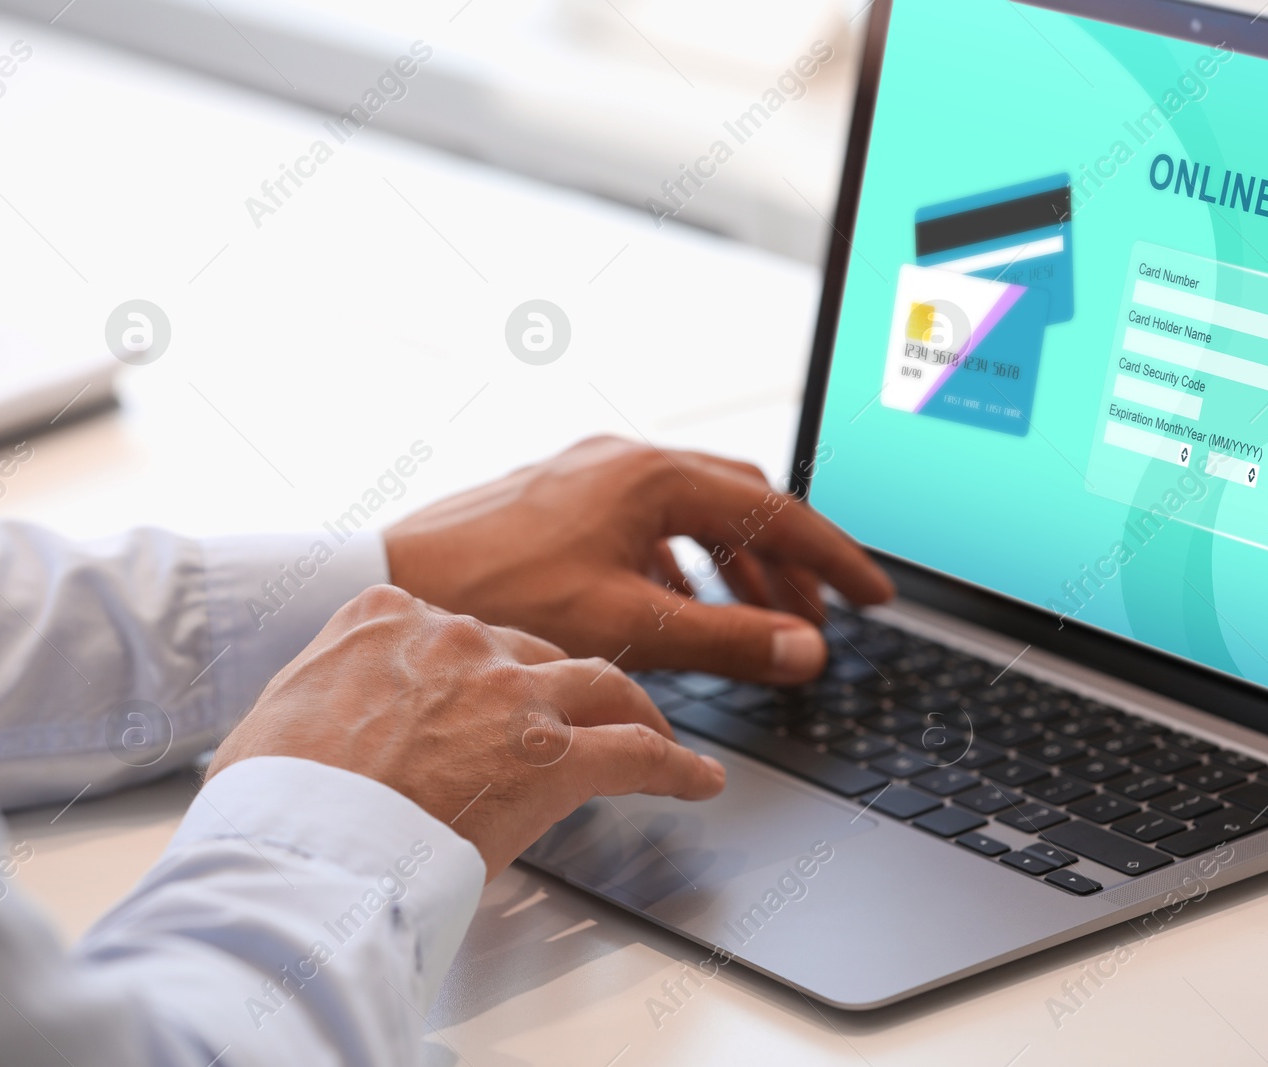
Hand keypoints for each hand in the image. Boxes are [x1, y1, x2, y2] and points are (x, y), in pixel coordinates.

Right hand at [205, 585, 724, 878]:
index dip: (485, 666)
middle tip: (568, 723)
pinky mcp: (554, 756)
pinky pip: (636, 754)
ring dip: (635, 711)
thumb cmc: (277, 796)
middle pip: (537, 654)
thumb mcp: (280, 712)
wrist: (301, 844)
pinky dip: (675, 766)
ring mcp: (513, 692)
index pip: (459, 629)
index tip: (495, 687)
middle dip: (557, 691)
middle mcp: (459, 639)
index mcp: (386, 618)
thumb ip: (330, 690)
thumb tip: (330, 716)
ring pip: (601, 686)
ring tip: (656, 733)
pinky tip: (698, 780)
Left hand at [383, 437, 892, 685]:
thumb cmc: (500, 597)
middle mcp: (626, 461)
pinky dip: (685, 568)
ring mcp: (590, 476)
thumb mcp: (630, 628)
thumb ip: (729, 639)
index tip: (875, 597)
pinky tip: (681, 614)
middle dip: (791, 563)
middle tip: (824, 616)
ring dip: (738, 568)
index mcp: (653, 475)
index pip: (778, 513)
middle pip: (743, 504)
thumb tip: (807, 649)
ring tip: (763, 625)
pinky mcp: (561, 502)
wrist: (392, 583)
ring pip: (695, 515)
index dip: (835, 560)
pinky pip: (650, 527)